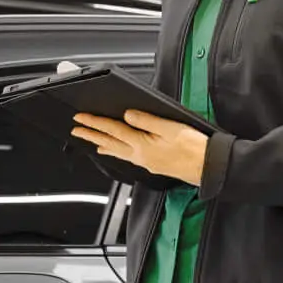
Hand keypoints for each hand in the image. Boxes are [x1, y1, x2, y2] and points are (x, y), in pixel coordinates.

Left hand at [72, 110, 208, 185]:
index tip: (80, 117)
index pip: (112, 130)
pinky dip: (116, 152)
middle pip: (109, 142)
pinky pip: (126, 157)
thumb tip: (127, 115)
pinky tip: (114, 151)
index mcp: (142, 144)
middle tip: (76, 130)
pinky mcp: (152, 165)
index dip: (95, 122)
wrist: (207, 167)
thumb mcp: (170, 127)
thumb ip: (147, 120)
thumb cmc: (193, 148)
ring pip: (117, 152)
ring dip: (101, 144)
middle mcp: (140, 155)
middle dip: (91, 135)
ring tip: (90, 141)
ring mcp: (145, 162)